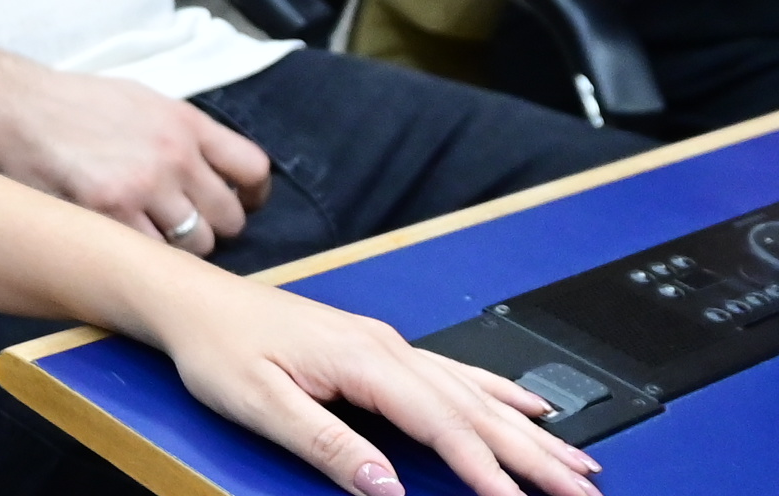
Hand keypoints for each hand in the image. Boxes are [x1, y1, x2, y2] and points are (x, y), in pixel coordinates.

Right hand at [0, 66, 269, 255]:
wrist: (15, 107)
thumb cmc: (75, 104)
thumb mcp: (142, 100)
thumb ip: (182, 133)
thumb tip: (216, 169)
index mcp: (186, 122)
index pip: (253, 169)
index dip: (253, 195)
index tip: (242, 204)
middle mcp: (174, 154)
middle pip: (229, 218)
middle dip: (213, 227)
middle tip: (185, 225)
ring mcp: (144, 186)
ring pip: (196, 244)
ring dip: (180, 248)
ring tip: (152, 235)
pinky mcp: (110, 214)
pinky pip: (152, 255)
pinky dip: (143, 256)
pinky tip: (124, 242)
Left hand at [149, 273, 601, 495]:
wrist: (193, 301)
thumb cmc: (219, 348)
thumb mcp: (263, 405)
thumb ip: (330, 445)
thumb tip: (386, 488)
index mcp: (363, 359)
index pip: (442, 424)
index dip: (487, 470)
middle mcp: (386, 347)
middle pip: (476, 409)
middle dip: (535, 455)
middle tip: (585, 491)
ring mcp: (388, 345)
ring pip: (476, 394)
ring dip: (530, 432)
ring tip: (578, 464)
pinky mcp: (379, 349)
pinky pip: (457, 375)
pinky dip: (500, 396)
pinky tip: (529, 409)